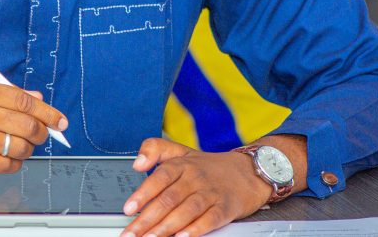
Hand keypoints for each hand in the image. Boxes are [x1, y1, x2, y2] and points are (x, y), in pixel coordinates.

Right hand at [0, 79, 67, 176]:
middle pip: (26, 124)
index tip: (60, 120)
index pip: (24, 100)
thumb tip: (36, 98)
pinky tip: (9, 157)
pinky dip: (14, 163)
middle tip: (43, 133)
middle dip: (42, 132)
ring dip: (28, 149)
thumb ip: (4, 93)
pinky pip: (5, 166)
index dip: (47, 111)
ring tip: (22, 144)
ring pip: (19, 147)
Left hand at [119, 138, 270, 236]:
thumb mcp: (181, 151)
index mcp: (182, 164)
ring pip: (186, 210)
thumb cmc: (208, 166)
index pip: (159, 178)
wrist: (248, 171)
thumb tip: (136, 162)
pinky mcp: (225, 207)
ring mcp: (211, 192)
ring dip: (167, 226)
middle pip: (169, 198)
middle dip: (147, 219)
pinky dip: (196, 229)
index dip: (143, 194)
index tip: (129, 208)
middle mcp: (195, 177)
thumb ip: (155, 149)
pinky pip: (210, 219)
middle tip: (132, 233)